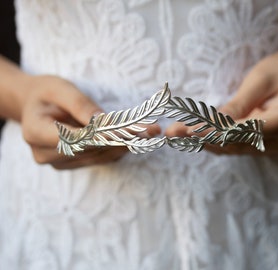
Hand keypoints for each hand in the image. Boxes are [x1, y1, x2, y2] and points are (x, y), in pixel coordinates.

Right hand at [21, 75, 160, 168]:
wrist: (34, 106)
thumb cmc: (46, 93)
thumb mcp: (60, 88)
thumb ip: (80, 105)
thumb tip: (104, 123)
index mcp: (34, 131)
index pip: (75, 138)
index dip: (104, 136)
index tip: (130, 131)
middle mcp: (44, 153)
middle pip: (90, 149)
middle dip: (121, 139)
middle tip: (150, 131)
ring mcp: (57, 162)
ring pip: (97, 157)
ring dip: (124, 145)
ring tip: (148, 134)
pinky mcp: (70, 164)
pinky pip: (97, 160)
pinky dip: (116, 150)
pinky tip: (133, 140)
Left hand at [166, 48, 277, 154]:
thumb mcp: (260, 80)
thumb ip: (239, 104)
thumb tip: (212, 125)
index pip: (245, 131)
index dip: (216, 132)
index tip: (190, 130)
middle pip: (235, 143)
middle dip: (202, 137)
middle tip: (173, 132)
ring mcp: (272, 146)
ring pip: (231, 148)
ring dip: (202, 141)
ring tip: (175, 134)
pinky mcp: (261, 145)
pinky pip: (233, 145)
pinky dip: (212, 140)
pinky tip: (190, 136)